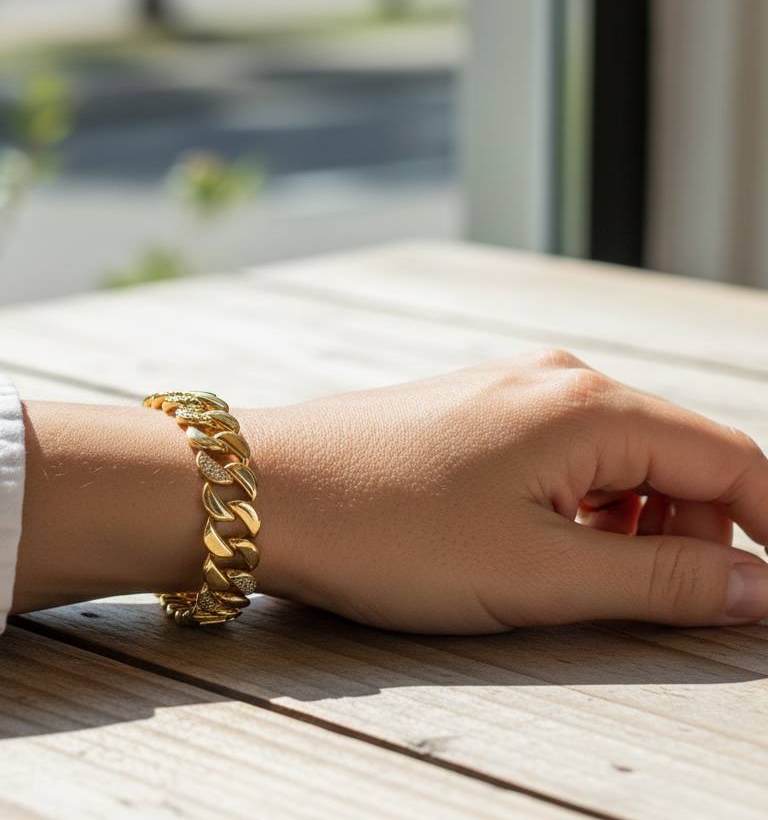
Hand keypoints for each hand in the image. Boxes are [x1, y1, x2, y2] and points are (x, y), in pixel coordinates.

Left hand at [246, 350, 767, 632]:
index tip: (766, 598)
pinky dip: (573, 510)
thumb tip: (754, 589)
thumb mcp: (537, 575)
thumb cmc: (389, 530)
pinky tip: (527, 545)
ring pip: (615, 463)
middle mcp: (558, 381)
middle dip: (686, 538)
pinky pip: (559, 460)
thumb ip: (660, 582)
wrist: (266, 488)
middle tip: (644, 604)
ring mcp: (511, 391)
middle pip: (675, 461)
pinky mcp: (475, 412)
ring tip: (567, 579)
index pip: (729, 461)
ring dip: (624, 528)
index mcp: (589, 406)